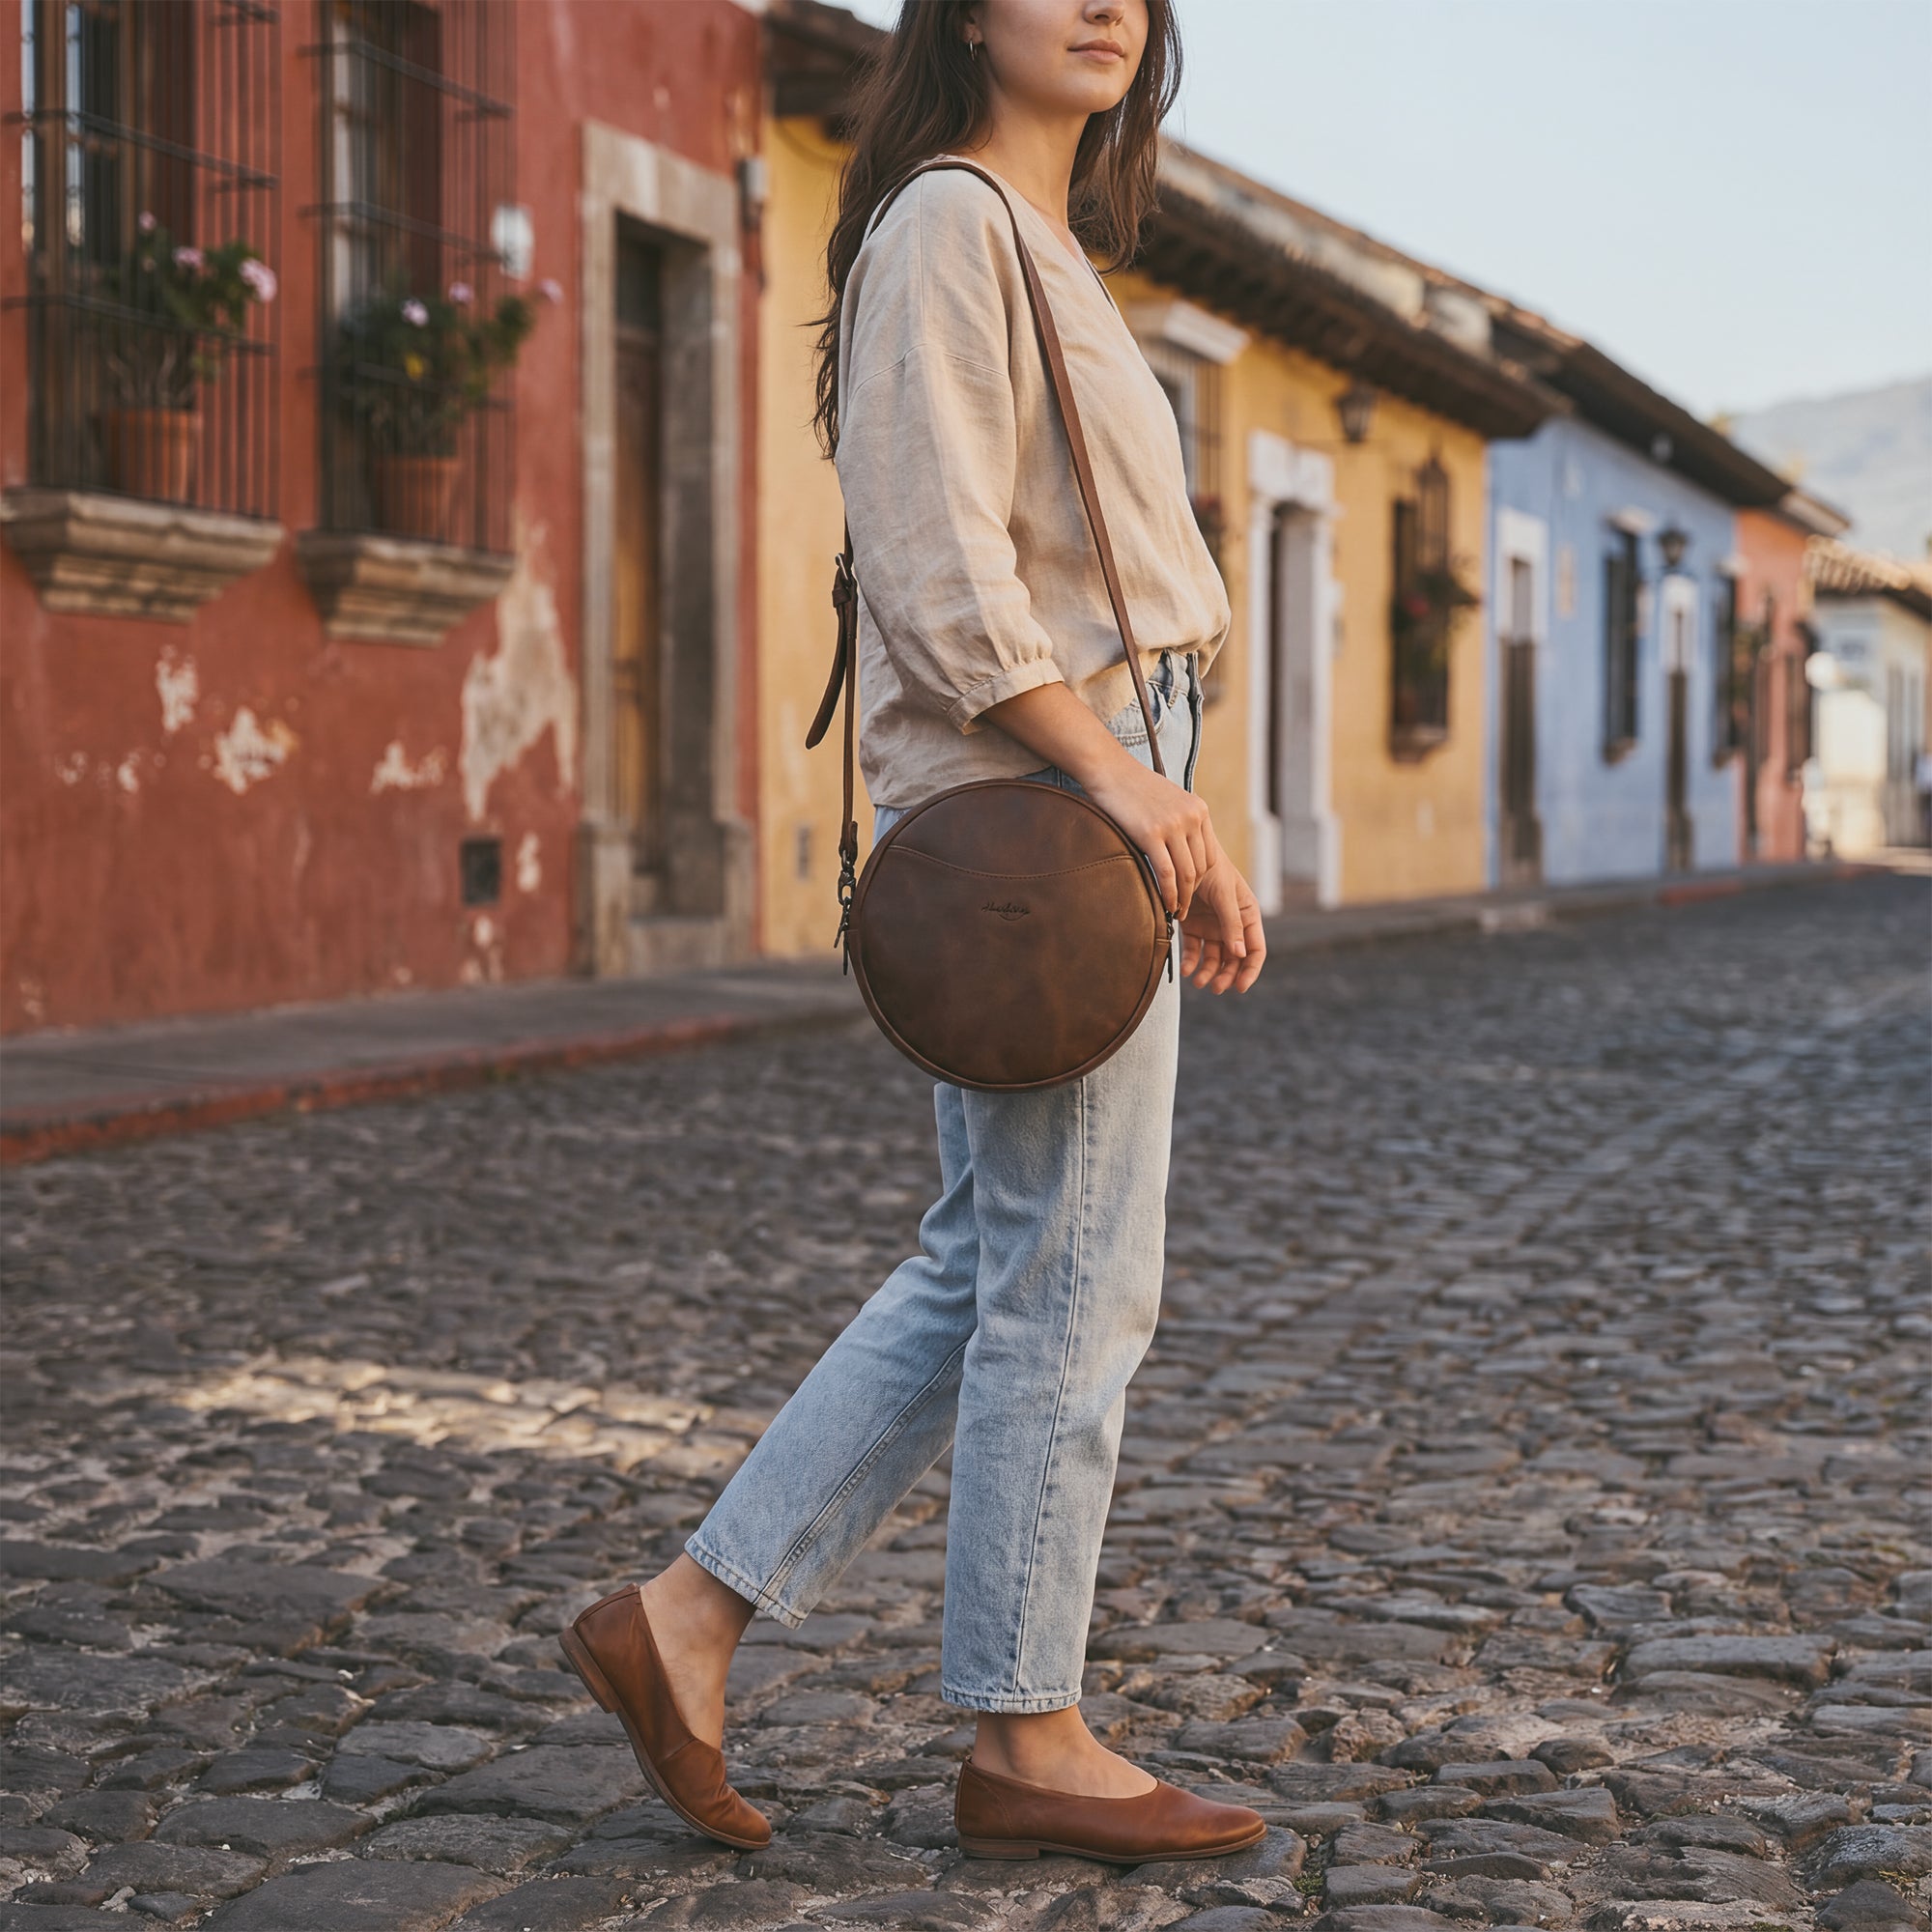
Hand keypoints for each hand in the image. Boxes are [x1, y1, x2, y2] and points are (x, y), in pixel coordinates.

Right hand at [1081, 756, 1211, 918]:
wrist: (1109, 769)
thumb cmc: (1133, 788)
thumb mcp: (1168, 801)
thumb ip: (1180, 822)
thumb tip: (1180, 851)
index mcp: (1199, 810)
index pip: (1210, 855)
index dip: (1202, 880)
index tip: (1190, 893)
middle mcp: (1192, 817)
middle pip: (1201, 868)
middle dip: (1193, 893)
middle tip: (1183, 910)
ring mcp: (1173, 825)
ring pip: (1186, 874)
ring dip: (1182, 898)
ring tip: (1174, 911)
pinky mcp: (1151, 833)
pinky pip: (1166, 872)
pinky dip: (1168, 893)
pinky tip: (1164, 904)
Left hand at [1180, 857, 1265, 992]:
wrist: (1183, 853)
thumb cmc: (1211, 869)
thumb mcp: (1225, 895)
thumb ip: (1232, 924)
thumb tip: (1240, 954)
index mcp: (1248, 916)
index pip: (1255, 949)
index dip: (1250, 971)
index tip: (1240, 987)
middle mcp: (1232, 925)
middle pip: (1234, 959)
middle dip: (1226, 976)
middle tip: (1215, 988)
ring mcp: (1212, 927)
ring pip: (1214, 958)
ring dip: (1208, 973)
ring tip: (1198, 982)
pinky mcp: (1193, 926)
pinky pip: (1193, 950)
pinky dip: (1190, 961)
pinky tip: (1185, 970)